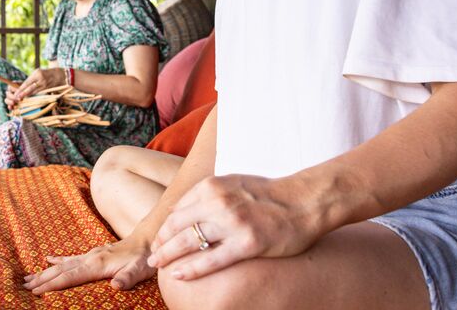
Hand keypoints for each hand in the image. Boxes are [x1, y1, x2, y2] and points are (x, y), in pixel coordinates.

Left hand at [5, 67, 68, 107]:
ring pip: (34, 92)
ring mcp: (44, 84)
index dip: (21, 88)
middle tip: (16, 98)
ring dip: (27, 96)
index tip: (16, 93)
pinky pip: (38, 93)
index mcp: (37, 73)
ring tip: (20, 99)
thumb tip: (21, 86)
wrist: (58, 75)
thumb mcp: (37, 73)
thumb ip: (31, 79)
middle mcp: (41, 79)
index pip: (27, 82)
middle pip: (30, 88)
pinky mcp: (47, 89)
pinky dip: (33, 96)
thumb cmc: (45, 73)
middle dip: (22, 93)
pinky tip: (28, 99)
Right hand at [21, 237, 154, 293]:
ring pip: (62, 265)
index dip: (52, 284)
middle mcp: (90, 258)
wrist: (149, 240)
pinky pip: (71, 258)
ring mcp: (90, 255)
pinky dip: (57, 260)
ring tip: (29, 278)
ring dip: (45, 271)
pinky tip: (48, 259)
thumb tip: (116, 286)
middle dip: (42, 279)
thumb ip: (127, 279)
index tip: (36, 291)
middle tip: (25, 287)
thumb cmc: (144, 259)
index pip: (70, 276)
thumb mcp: (139, 271)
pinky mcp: (94, 254)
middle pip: (61, 270)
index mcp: (97, 264)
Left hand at [147, 173, 322, 281]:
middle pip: (177, 225)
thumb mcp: (230, 183)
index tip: (159, 240)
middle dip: (161, 243)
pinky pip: (213, 259)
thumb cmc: (267, 193)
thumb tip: (176, 209)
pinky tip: (179, 274)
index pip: (178, 209)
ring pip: (190, 241)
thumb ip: (205, 195)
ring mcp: (232, 223)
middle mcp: (218, 202)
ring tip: (159, 266)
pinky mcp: (247, 243)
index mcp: (212, 186)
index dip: (165, 227)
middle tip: (152, 257)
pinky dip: (192, 268)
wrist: (304, 200)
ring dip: (169, 255)